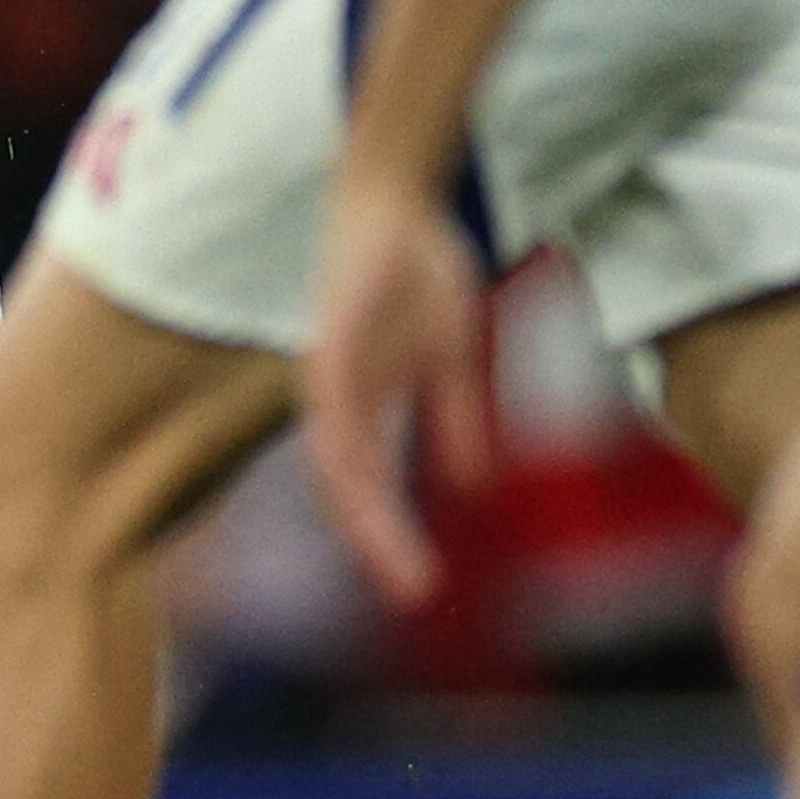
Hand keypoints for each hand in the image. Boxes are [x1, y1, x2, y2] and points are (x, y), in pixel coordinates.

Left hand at [296, 177, 490, 607]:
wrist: (394, 205)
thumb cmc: (416, 278)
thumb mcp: (452, 358)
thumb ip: (456, 420)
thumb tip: (471, 486)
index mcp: (362, 411)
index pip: (373, 490)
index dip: (392, 541)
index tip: (422, 590)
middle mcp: (336, 402)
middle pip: (350, 490)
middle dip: (380, 544)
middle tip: (416, 593)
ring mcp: (328, 374)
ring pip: (338, 458)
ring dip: (364, 509)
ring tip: (395, 551)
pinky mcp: (329, 341)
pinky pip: (335, 404)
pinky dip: (349, 445)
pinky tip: (366, 479)